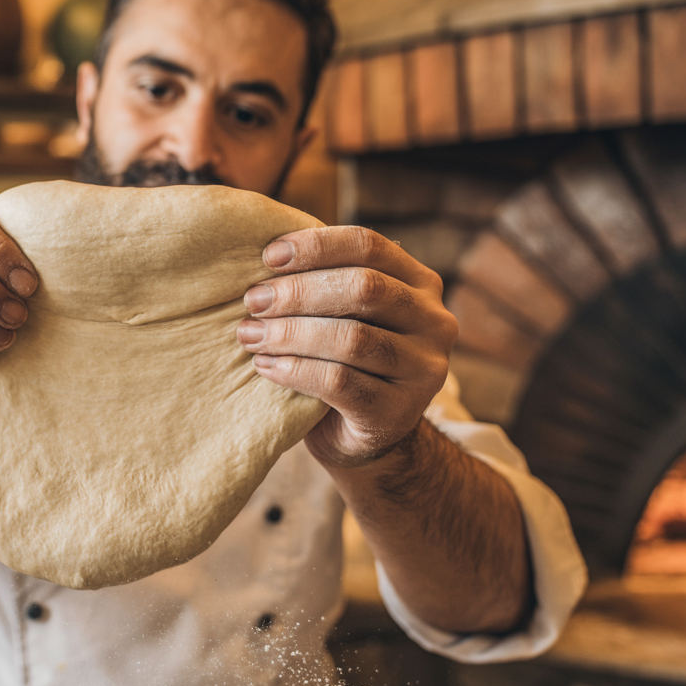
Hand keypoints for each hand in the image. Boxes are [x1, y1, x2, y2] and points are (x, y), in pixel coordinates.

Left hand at [235, 226, 457, 466]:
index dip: (317, 246)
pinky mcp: (399, 412)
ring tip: (251, 335)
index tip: (268, 257)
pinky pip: (339, 381)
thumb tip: (269, 256)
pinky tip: (266, 366)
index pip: (370, 246)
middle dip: (299, 291)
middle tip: (254, 301)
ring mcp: (423, 370)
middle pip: (364, 289)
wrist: (364, 438)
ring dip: (291, 333)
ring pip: (352, 338)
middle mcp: (434, 322)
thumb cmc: (344, 361)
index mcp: (420, 284)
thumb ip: (326, 283)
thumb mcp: (343, 314)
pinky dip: (295, 370)